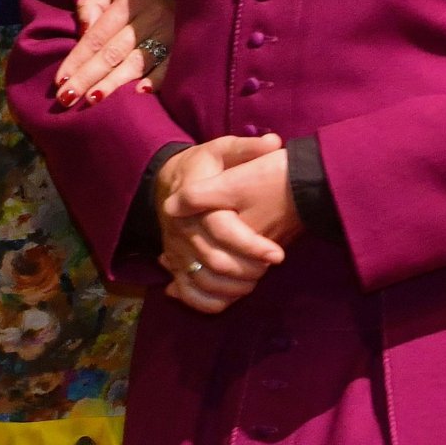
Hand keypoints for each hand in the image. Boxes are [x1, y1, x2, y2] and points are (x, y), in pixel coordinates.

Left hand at [55, 0, 174, 106]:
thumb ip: (93, 3)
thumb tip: (82, 32)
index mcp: (128, 0)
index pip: (97, 35)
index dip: (77, 58)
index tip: (60, 80)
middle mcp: (148, 17)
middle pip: (112, 52)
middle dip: (87, 76)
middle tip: (66, 98)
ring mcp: (169, 31)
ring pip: (136, 62)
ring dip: (114, 82)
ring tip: (92, 99)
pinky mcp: (186, 43)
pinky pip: (170, 65)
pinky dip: (157, 79)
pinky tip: (140, 93)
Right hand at [156, 134, 284, 313]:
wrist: (166, 182)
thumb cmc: (201, 166)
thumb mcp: (221, 149)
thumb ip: (247, 148)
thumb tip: (274, 143)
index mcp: (192, 200)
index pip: (222, 228)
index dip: (252, 245)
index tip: (279, 254)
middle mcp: (180, 228)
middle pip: (215, 260)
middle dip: (249, 269)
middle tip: (273, 265)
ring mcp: (175, 249)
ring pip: (204, 280)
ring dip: (234, 287)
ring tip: (259, 278)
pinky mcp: (174, 263)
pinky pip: (189, 292)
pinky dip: (210, 301)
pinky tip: (233, 296)